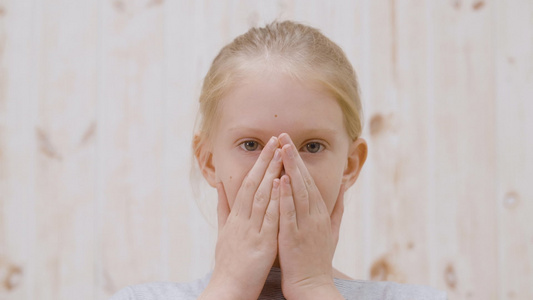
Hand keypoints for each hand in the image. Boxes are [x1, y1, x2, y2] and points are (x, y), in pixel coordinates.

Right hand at [199, 137, 282, 299]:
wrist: (227, 289)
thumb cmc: (228, 262)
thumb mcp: (222, 232)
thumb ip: (223, 208)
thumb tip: (220, 186)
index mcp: (235, 217)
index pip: (246, 184)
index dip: (258, 165)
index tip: (268, 147)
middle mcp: (241, 219)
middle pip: (252, 184)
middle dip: (264, 161)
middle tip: (275, 139)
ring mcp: (250, 230)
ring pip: (260, 196)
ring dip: (270, 174)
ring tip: (280, 154)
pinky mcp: (260, 243)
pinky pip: (268, 218)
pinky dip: (273, 200)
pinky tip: (280, 185)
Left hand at [277, 133, 344, 299]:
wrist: (313, 286)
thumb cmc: (318, 259)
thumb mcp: (333, 232)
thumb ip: (337, 210)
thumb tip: (344, 191)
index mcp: (320, 213)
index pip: (309, 181)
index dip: (299, 161)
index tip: (289, 143)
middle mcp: (314, 216)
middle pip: (303, 181)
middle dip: (293, 157)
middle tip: (283, 135)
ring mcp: (305, 226)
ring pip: (298, 192)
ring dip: (290, 170)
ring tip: (282, 149)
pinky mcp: (294, 237)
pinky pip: (289, 213)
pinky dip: (285, 196)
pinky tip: (280, 180)